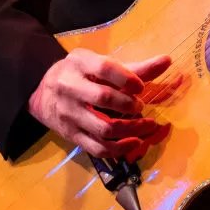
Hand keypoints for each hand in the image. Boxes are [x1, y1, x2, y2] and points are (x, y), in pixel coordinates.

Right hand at [27, 48, 171, 160]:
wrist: (43, 92)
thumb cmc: (80, 74)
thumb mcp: (100, 64)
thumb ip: (133, 67)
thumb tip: (166, 61)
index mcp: (79, 64)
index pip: (104, 68)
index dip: (127, 78)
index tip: (141, 87)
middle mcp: (70, 87)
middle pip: (103, 98)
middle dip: (129, 104)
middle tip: (141, 106)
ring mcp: (69, 114)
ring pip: (103, 128)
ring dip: (130, 129)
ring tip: (147, 125)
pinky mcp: (71, 135)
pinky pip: (96, 147)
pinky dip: (118, 149)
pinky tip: (134, 142)